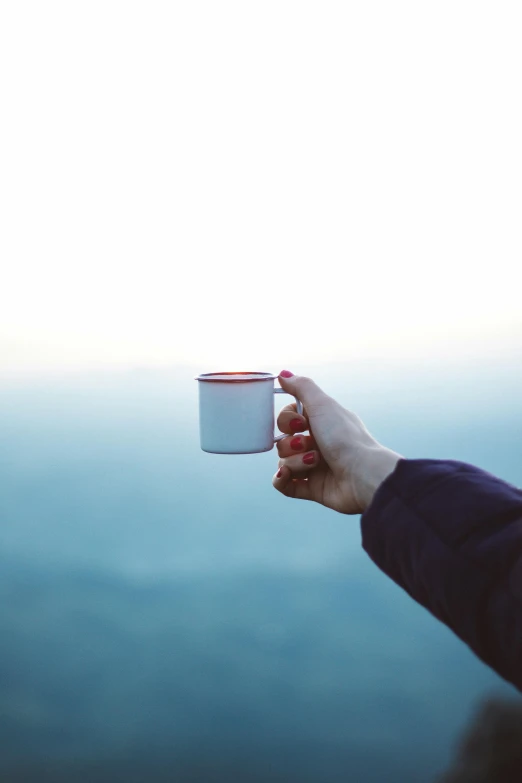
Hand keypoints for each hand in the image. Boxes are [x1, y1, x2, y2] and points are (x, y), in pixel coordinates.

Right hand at [272, 371, 401, 513]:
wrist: (362, 474)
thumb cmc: (346, 437)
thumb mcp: (323, 405)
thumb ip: (302, 387)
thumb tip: (283, 374)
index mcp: (321, 423)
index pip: (288, 419)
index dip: (287, 421)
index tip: (300, 423)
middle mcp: (318, 443)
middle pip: (284, 440)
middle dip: (292, 443)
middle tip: (309, 443)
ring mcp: (314, 467)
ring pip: (284, 461)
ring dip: (295, 461)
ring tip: (315, 462)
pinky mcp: (312, 488)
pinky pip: (284, 483)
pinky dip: (282, 479)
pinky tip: (286, 475)